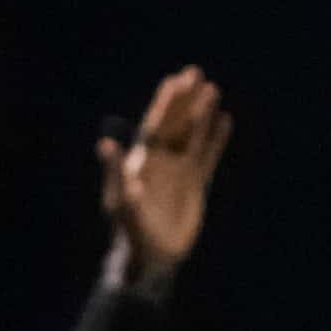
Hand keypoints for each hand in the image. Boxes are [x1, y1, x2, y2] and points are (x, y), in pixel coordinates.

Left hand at [99, 66, 232, 274]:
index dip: (167, 103)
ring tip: (213, 90)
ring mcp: (178, 172)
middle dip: (184, 99)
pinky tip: (224, 122)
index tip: (177, 81)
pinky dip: (215, 139)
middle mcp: (161, 161)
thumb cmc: (131, 231)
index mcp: (143, 161)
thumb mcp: (121, 201)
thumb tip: (106, 143)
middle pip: (175, 123)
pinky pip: (207, 156)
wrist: (152, 257)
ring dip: (201, 114)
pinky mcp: (194, 186)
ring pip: (192, 136)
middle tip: (196, 73)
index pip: (156, 124)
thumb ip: (115, 172)